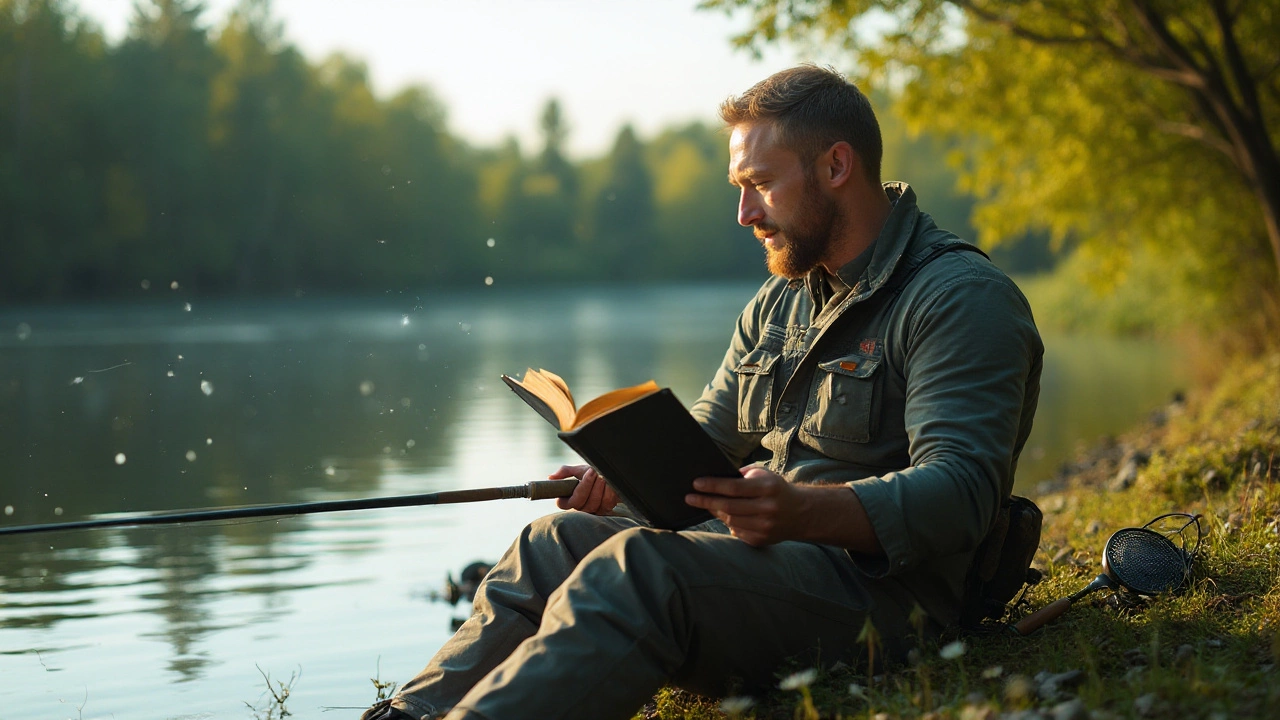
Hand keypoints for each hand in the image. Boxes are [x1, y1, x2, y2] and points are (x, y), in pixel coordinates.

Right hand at [550, 464, 618, 514]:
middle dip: (587, 485)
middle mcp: (580, 507)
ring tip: (602, 476)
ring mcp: (592, 511)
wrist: (612, 477)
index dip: (573, 491)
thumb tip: (550, 478)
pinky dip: (609, 491)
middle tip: (593, 472)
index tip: (580, 477)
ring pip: (592, 503)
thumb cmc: (594, 473)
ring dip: (599, 486)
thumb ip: (565, 471)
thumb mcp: (580, 470)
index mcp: (569, 498)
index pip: (562, 504)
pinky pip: (605, 503)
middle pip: (579, 502)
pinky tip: (609, 484)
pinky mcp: (604, 511)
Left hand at [684, 466, 807, 545]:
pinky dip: (728, 523)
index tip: (695, 484)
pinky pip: (737, 531)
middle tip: (689, 497)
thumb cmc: (776, 489)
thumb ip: (742, 475)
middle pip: (728, 506)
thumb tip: (714, 476)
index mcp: (768, 488)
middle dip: (705, 501)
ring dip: (715, 512)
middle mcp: (767, 508)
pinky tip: (725, 516)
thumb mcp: (764, 475)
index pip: (734, 487)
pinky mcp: (762, 540)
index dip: (712, 486)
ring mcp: (765, 526)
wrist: (801, 513)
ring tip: (706, 504)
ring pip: (730, 520)